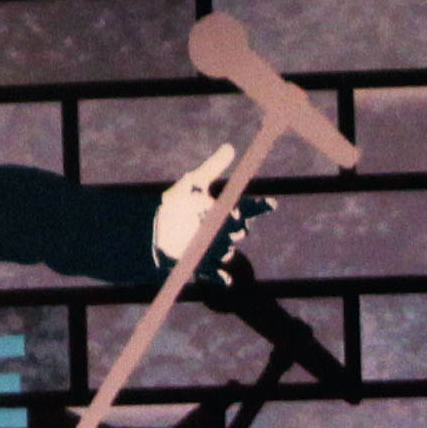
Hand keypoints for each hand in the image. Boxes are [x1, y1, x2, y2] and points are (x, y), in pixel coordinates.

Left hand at [153, 145, 273, 284]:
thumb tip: (230, 147)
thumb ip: (213, 167)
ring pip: (228, 249)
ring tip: (212, 238)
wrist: (154, 229)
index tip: (272, 203)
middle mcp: (223, 231)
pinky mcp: (202, 265)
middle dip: (236, 225)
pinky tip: (226, 280)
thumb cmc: (177, 203)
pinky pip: (216, 274)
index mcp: (224, 211)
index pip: (249, 209)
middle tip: (229, 218)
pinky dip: (221, 278)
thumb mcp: (194, 182)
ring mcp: (214, 249)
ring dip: (224, 245)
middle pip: (239, 230)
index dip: (261, 207)